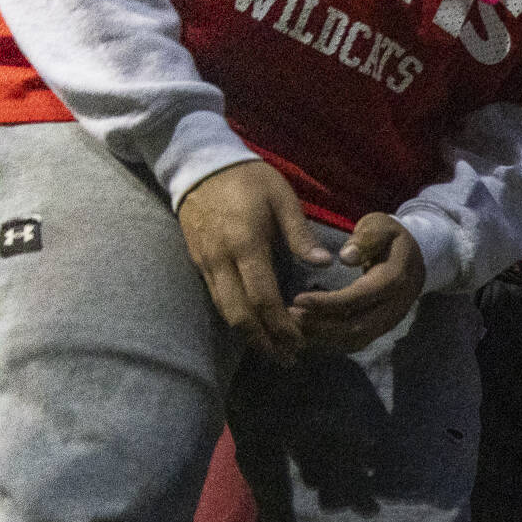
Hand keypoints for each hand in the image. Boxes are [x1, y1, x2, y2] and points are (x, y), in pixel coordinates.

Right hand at [176, 160, 331, 361]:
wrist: (197, 162)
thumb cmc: (247, 177)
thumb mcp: (281, 196)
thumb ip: (300, 233)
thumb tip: (324, 263)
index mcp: (245, 244)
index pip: (262, 297)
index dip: (281, 325)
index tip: (300, 343)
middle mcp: (220, 259)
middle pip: (239, 315)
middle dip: (263, 342)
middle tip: (287, 359)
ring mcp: (205, 262)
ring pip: (224, 311)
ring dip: (249, 336)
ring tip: (274, 352)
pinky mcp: (198, 262)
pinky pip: (217, 298)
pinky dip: (236, 318)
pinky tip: (254, 328)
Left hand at [294, 213, 426, 352]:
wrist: (418, 256)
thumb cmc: (391, 237)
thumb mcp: (380, 226)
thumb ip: (366, 239)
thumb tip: (347, 257)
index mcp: (394, 279)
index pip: (358, 297)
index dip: (328, 302)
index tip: (298, 299)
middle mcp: (395, 305)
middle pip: (357, 325)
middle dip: (321, 324)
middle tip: (290, 316)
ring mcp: (391, 319)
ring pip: (357, 338)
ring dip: (325, 336)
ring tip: (296, 325)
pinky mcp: (384, 326)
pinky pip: (359, 341)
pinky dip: (334, 341)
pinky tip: (312, 332)